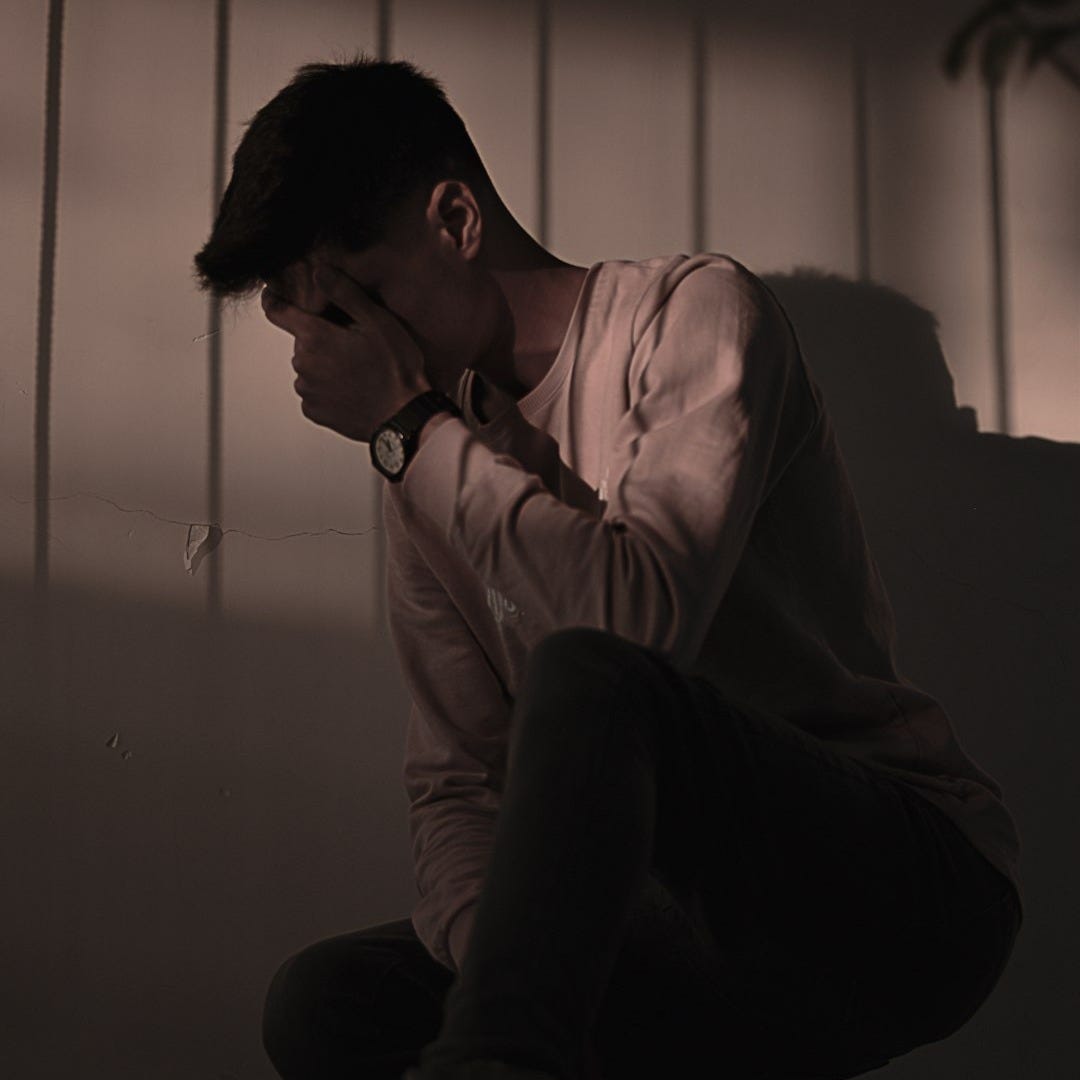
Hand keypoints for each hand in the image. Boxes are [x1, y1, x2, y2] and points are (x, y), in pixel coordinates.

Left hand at [260, 264, 431, 442]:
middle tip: (353, 345)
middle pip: (302, 341)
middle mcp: (303, 364)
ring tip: (357, 371)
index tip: (274, 295)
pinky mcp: (314, 411)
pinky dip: (328, 389)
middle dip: (321, 339)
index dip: (274, 299)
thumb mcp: (377, 322)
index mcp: (314, 337)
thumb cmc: (395, 370)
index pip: (277, 311)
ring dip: (325, 365)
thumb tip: (319, 271)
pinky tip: (352, 389)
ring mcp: (307, 390)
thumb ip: (345, 293)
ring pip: (308, 367)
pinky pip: (314, 392)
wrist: (402, 417)